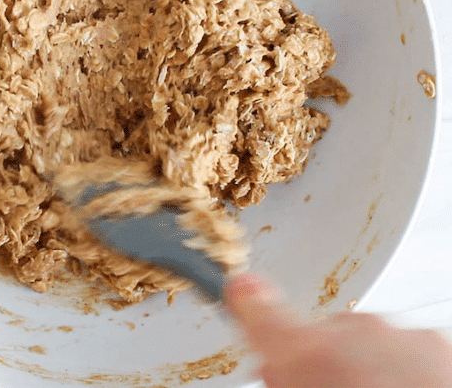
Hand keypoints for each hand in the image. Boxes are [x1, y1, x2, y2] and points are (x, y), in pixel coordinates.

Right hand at [225, 274, 451, 387]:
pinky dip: (403, 369)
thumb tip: (273, 370)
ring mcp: (400, 336)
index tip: (239, 293)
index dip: (245, 300)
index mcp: (308, 357)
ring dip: (364, 367)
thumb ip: (281, 379)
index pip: (255, 304)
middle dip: (317, 364)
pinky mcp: (436, 342)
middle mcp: (352, 334)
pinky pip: (406, 348)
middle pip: (316, 336)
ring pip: (364, 341)